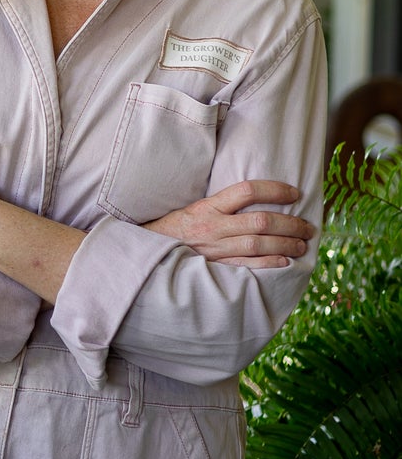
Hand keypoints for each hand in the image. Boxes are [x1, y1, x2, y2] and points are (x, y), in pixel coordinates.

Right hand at [147, 180, 316, 271]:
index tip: (295, 194)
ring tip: (302, 244)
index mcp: (209, 206)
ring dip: (286, 244)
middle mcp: (214, 226)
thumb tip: (258, 198)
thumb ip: (223, 204)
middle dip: (290, 223)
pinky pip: (247, 266)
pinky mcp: (216, 267)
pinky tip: (285, 261)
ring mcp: (215, 249)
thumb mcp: (195, 207)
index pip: (247, 191)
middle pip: (261, 221)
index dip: (274, 190)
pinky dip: (269, 264)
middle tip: (308, 226)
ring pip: (259, 244)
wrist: (149, 251)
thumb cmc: (176, 227)